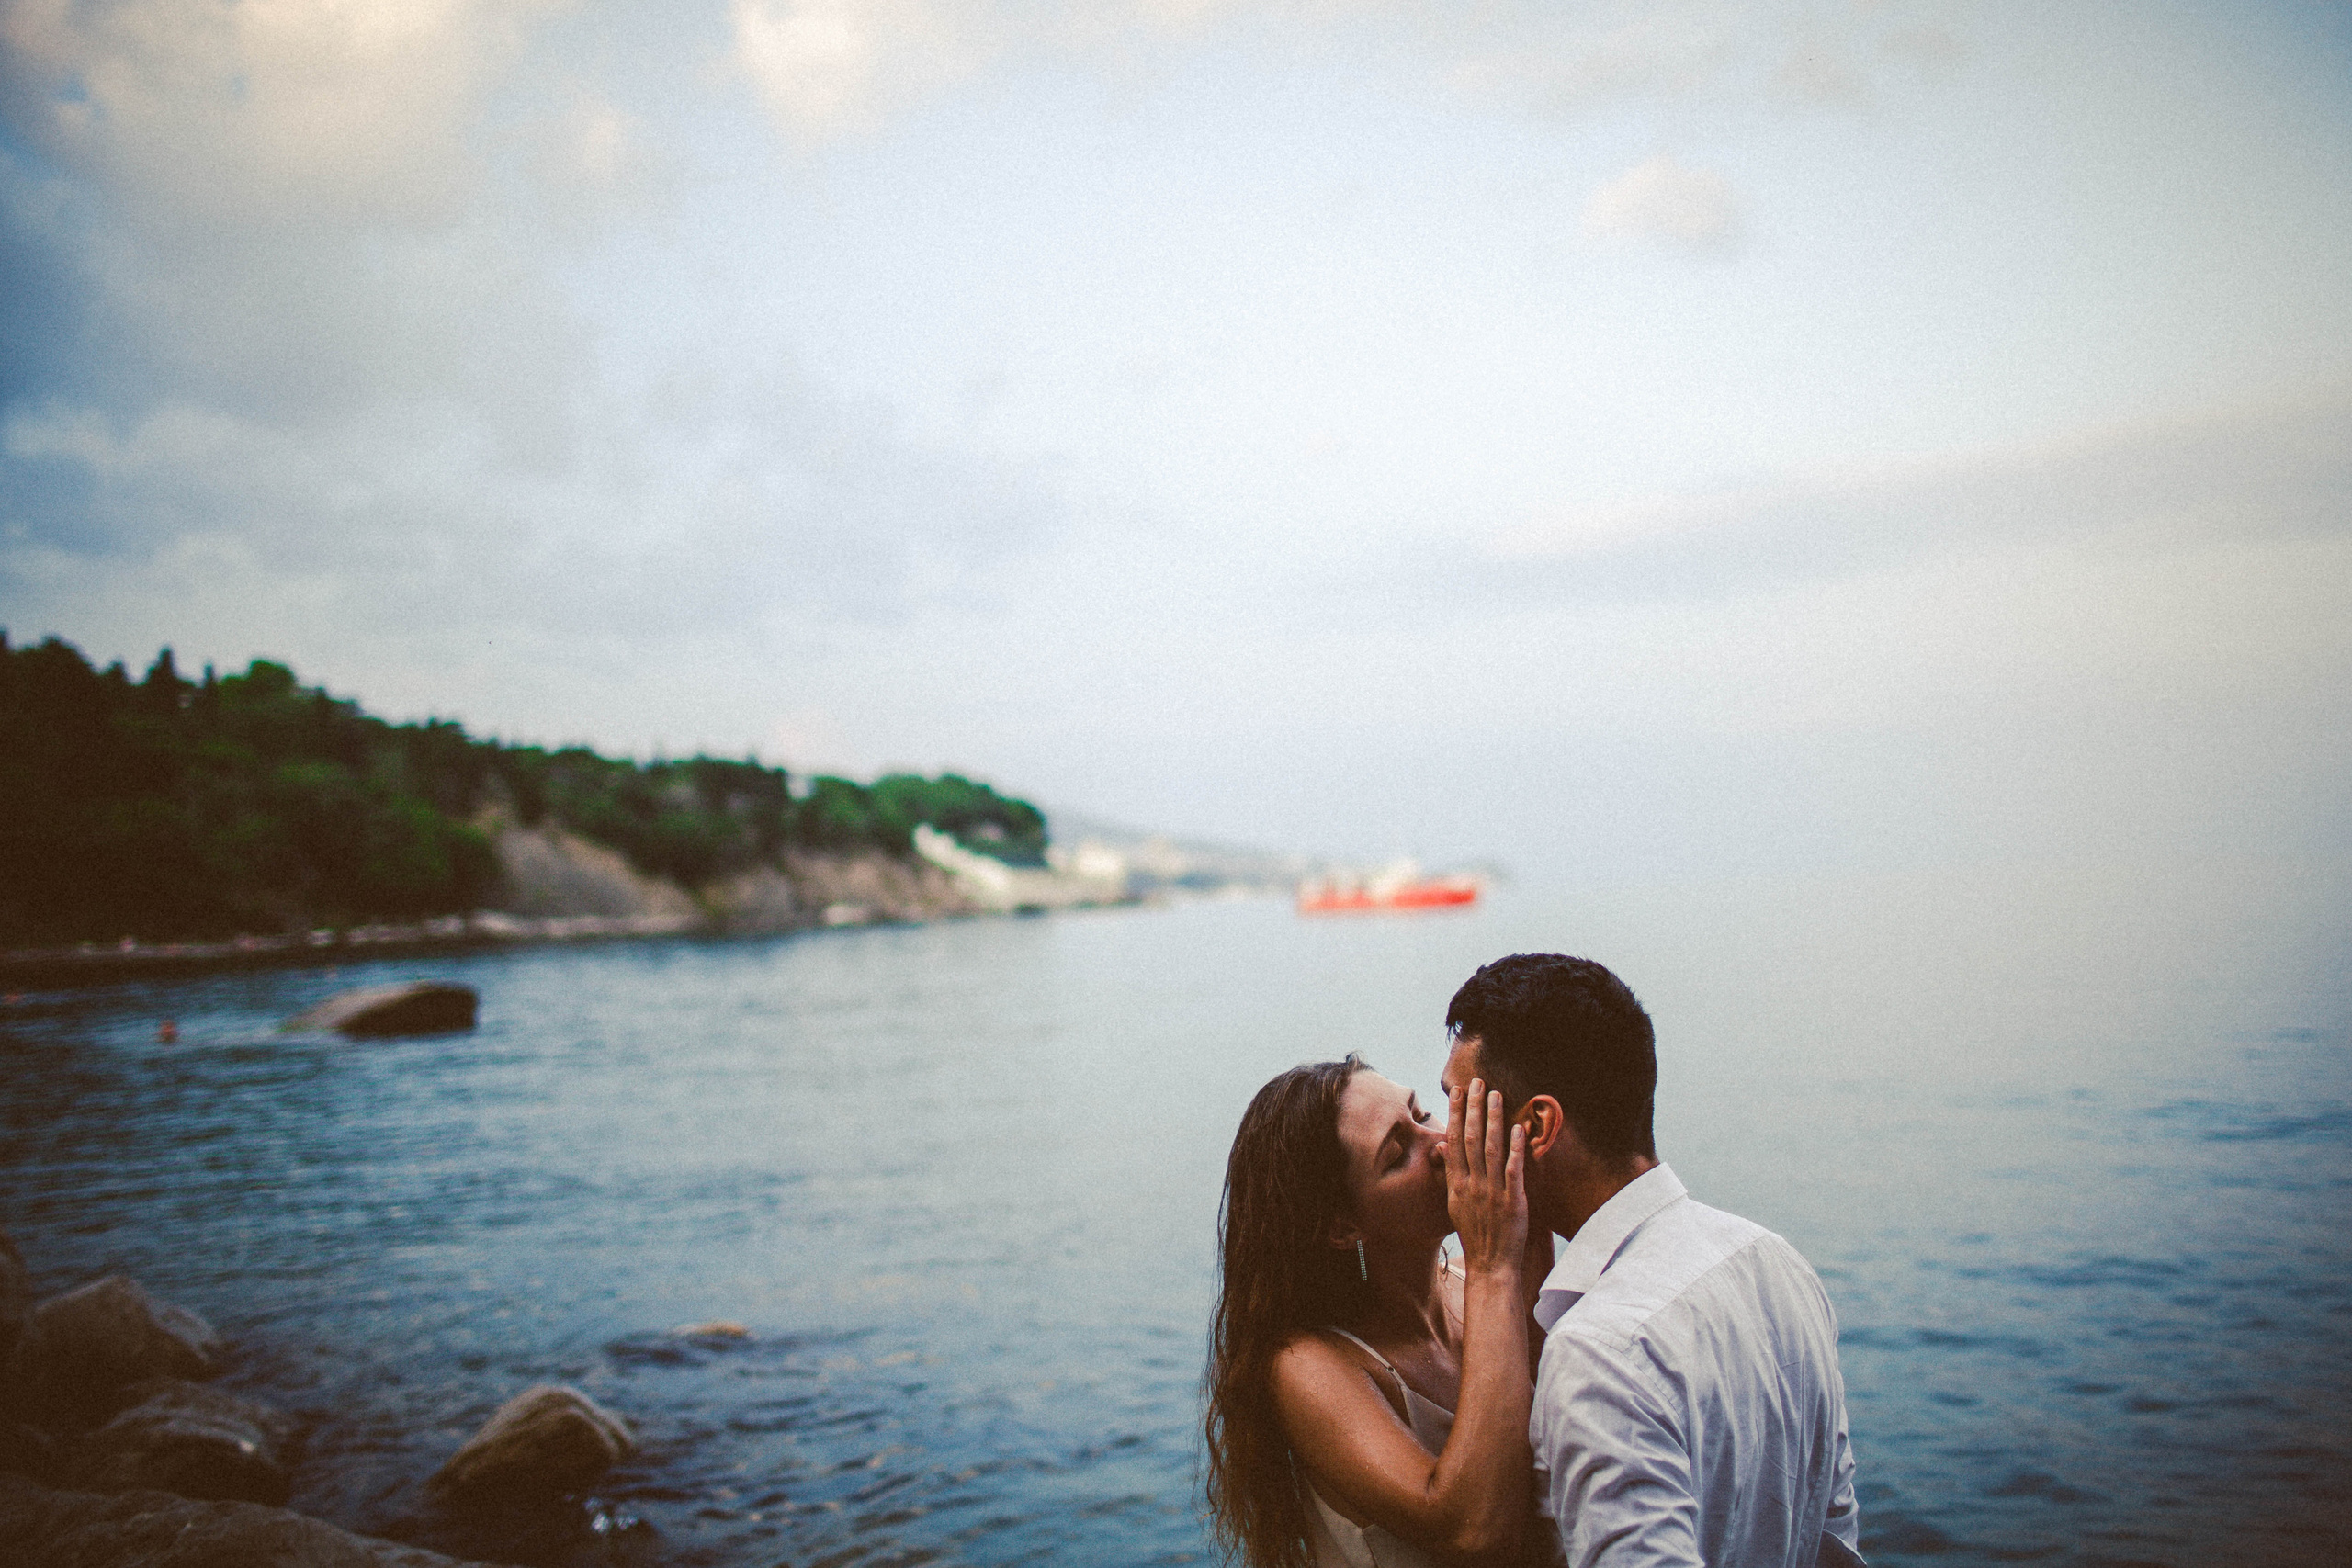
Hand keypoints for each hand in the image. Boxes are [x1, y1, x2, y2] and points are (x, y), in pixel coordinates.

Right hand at [1444, 1078, 1527, 1276]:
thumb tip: (1443, 1148)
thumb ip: (1452, 1173)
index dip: (1455, 1114)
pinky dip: (1515, 1148)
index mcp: (1457, 1183)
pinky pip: (1513, 1169)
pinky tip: (1518, 1128)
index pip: (1454, 1141)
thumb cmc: (1475, 1232)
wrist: (1490, 1263)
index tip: (1457, 1091)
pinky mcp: (1512, 1200)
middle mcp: (1472, 1184)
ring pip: (1491, 1147)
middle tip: (1477, 1083)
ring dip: (1493, 1119)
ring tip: (1495, 1095)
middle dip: (1473, 1108)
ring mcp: (1492, 1191)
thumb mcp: (1455, 1202)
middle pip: (1470, 1138)